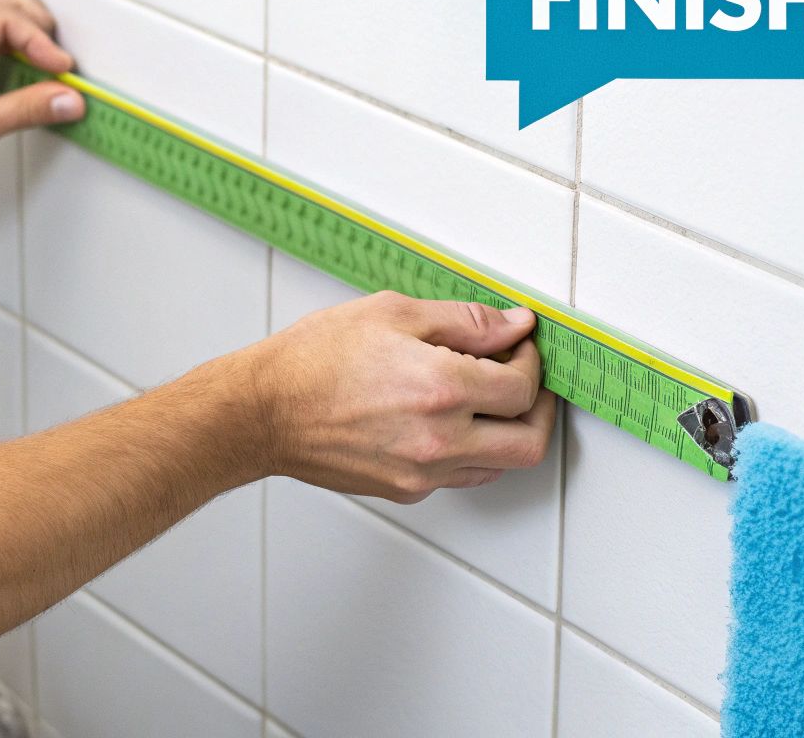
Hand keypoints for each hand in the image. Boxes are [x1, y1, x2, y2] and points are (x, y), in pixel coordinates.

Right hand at [241, 292, 557, 502]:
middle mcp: (439, 439)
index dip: (531, 363)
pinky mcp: (406, 489)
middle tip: (527, 384)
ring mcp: (423, 471)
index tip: (519, 347)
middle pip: (529, 442)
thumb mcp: (392, 313)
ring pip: (499, 465)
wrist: (263, 411)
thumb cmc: (314, 359)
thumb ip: (465, 322)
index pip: (523, 388)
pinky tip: (447, 420)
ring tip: (484, 399)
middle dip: (540, 410)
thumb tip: (514, 326)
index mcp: (441, 388)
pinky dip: (469, 449)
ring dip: (506, 432)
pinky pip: (461, 475)